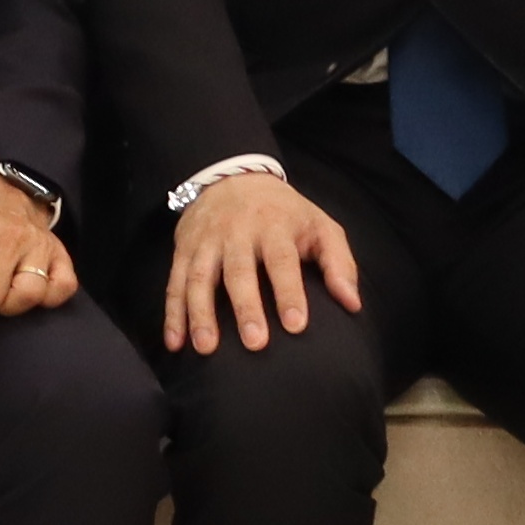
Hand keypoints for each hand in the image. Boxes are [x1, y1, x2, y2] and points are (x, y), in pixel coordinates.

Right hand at [163, 169, 358, 356]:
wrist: (234, 176)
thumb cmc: (286, 213)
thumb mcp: (320, 226)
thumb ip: (340, 263)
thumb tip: (352, 304)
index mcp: (274, 227)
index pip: (282, 261)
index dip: (289, 292)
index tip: (296, 325)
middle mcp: (237, 232)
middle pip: (239, 271)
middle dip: (245, 307)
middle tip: (255, 343)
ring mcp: (207, 241)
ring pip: (200, 277)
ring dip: (201, 313)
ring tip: (206, 348)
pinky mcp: (184, 249)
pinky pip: (174, 282)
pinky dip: (172, 313)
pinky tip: (175, 343)